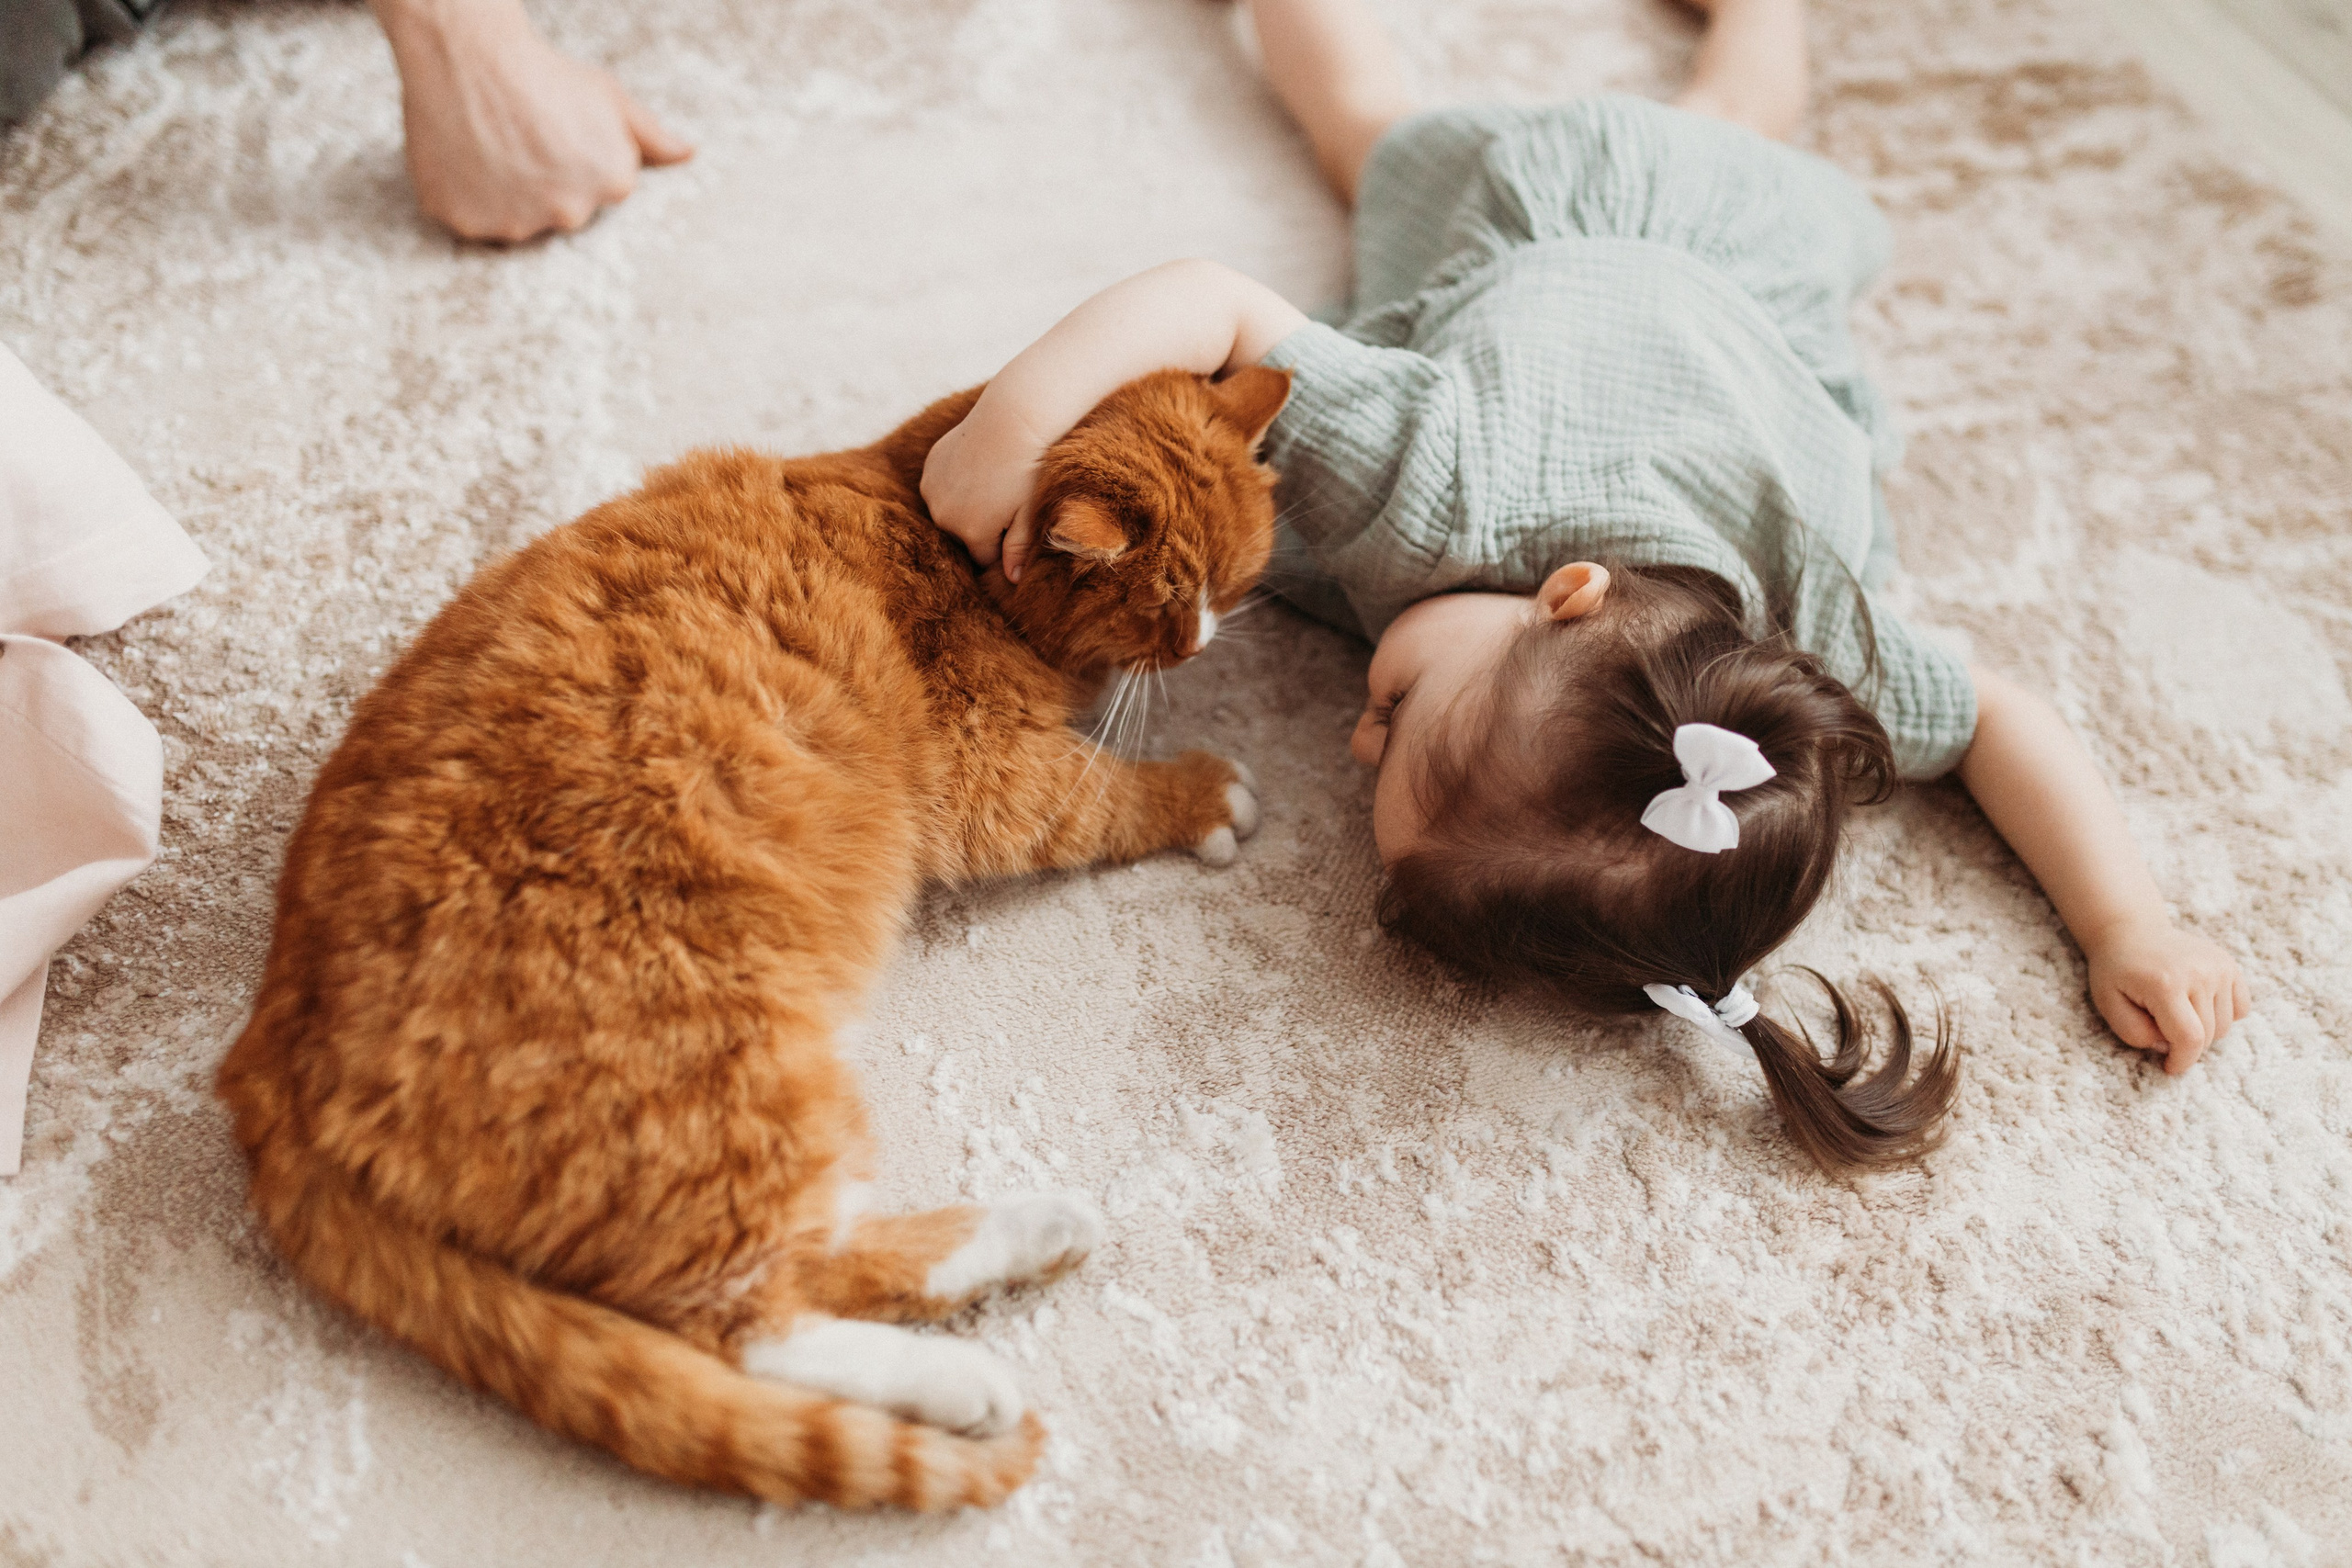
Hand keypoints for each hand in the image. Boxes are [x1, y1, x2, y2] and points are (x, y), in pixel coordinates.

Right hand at [376, 0, 691, 242]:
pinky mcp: (467, 222)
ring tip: (492, 142)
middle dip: (544, 180)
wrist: (469, 54)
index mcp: (615, 185)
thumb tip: (688, 155)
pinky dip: (466, 196)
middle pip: (558, 209)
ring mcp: (517, 221)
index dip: (573, 158)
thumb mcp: (609, 98)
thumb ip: (651, 136)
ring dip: (505, 193)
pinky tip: (466, 157)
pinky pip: (470, 219)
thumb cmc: (544, 73)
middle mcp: (571, 213)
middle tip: (522, 135)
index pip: (598, 188)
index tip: (555, 130)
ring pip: (514, 219)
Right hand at [921, 405, 1047, 581]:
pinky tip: (975, 470)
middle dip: (981, 528)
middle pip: (964, 537)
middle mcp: (945, 517)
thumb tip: (1013, 580)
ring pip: (950, 513)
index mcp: (972, 534)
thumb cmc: (1027, 470)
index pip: (983, 558)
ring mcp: (932, 492)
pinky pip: (941, 489)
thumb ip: (1018, 549)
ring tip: (990, 484)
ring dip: (964, 507)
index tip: (1013, 524)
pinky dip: (954, 486)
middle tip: (1004, 501)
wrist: (1011, 421)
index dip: (1001, 545)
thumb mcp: (1028, 513)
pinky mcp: (929, 469)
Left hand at [2084, 917, 2249, 1074]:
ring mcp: (2218, 967)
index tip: (2170, 1067)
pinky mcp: (2230, 965)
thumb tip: (2167, 1046)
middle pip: (2209, 1035)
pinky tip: (2198, 1004)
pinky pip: (2240, 1008)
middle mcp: (2199, 973)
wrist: (2132, 932)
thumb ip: (2134, 1032)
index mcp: (2166, 985)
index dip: (2182, 1061)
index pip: (2190, 1039)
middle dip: (2186, 1044)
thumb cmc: (2117, 971)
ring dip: (2203, 1030)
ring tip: (2176, 1011)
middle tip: (2161, 1027)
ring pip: (2225, 1026)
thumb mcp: (2108, 1003)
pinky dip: (2223, 1015)